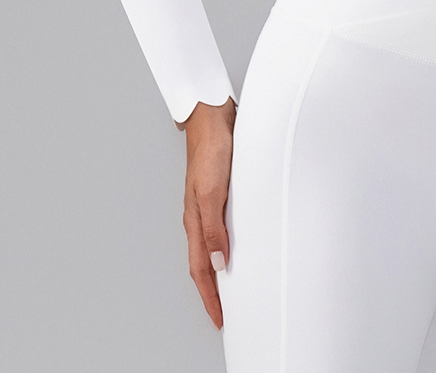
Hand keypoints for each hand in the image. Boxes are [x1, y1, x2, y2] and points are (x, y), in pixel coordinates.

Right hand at [180, 97, 236, 329]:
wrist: (213, 117)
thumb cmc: (211, 149)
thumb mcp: (213, 191)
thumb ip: (213, 228)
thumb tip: (217, 264)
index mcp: (194, 220)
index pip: (199, 270)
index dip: (210, 296)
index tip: (220, 319)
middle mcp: (200, 215)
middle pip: (203, 263)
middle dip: (213, 291)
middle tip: (226, 312)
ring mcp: (210, 203)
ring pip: (212, 246)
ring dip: (220, 269)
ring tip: (234, 288)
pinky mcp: (222, 191)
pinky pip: (223, 227)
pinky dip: (229, 245)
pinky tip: (241, 245)